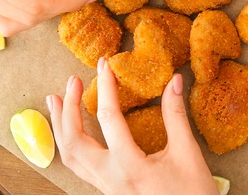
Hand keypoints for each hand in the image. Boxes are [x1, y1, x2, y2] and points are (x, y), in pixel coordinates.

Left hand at [47, 58, 216, 194]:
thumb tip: (173, 81)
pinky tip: (70, 131)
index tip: (105, 65)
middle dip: (69, 107)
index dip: (106, 86)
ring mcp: (106, 187)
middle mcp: (110, 178)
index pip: (109, 117)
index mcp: (129, 166)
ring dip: (60, 126)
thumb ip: (175, 115)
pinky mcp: (108, 190)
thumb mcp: (187, 152)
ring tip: (55, 100)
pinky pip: (78, 167)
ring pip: (70, 157)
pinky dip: (69, 144)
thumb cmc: (193, 194)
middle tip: (72, 80)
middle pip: (74, 140)